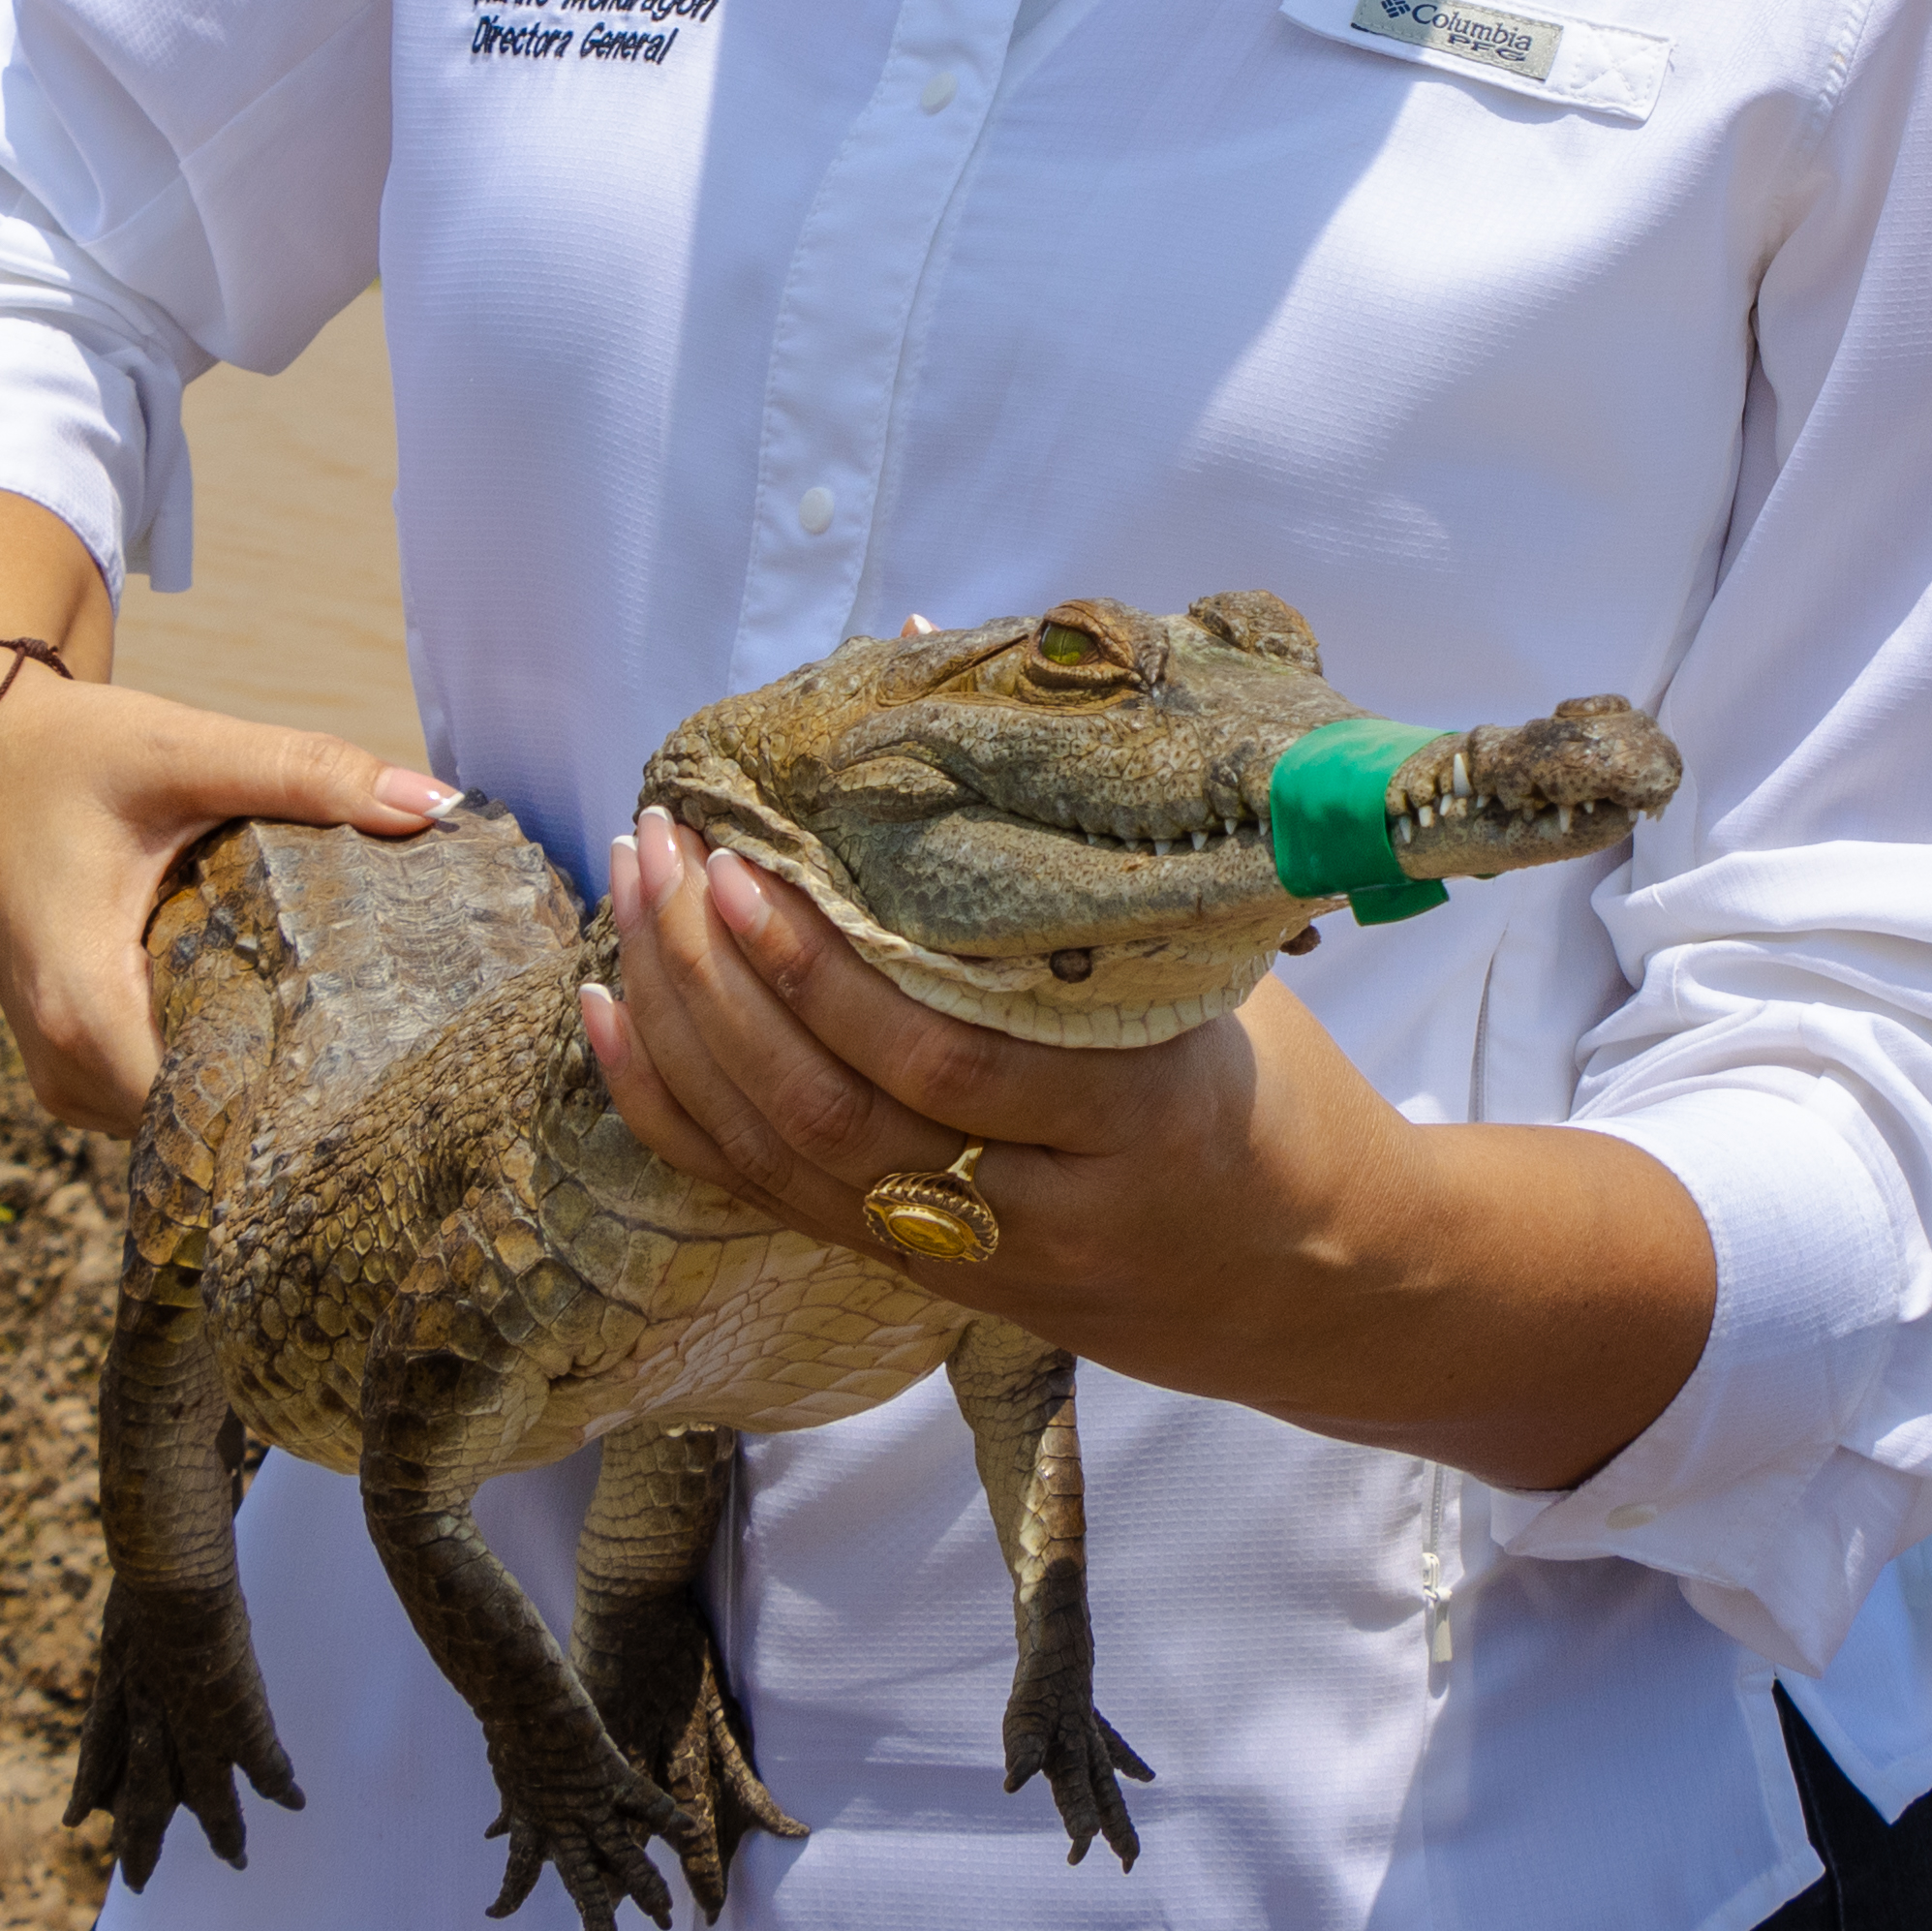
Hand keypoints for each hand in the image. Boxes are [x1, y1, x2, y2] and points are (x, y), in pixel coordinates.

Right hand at [0, 671, 461, 1134]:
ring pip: (183, 1116)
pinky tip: (279, 1014)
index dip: (301, 1094)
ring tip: (349, 1026)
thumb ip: (303, 772)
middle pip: (204, 1121)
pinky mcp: (70, 1060)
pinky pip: (158, 1093)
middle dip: (294, 1085)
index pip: (211, 1108)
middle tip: (397, 1042)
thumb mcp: (182, 750)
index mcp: (82, 1005)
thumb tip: (434, 803)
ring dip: (255, 1076)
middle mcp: (63, 1064)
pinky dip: (215, 1062)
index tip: (391, 1065)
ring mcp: (61, 1072)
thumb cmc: (67, 751)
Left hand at [575, 811, 1711, 1493]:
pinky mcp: (925, 1279)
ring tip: (635, 900)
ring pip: (787, 1164)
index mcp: (1141, 1115)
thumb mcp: (1209, 963)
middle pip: (837, 1112)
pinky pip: (771, 1203)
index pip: (948, 1054)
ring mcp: (976, 1261)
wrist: (1316, 1278)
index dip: (826, 973)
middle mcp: (1047, 1208)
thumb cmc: (1270, 1080)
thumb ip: (1073, 844)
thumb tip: (928, 651)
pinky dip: (678, 1113)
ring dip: (685, 1030)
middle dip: (722, 980)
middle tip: (666, 850)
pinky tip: (616, 1020)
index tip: (748, 863)